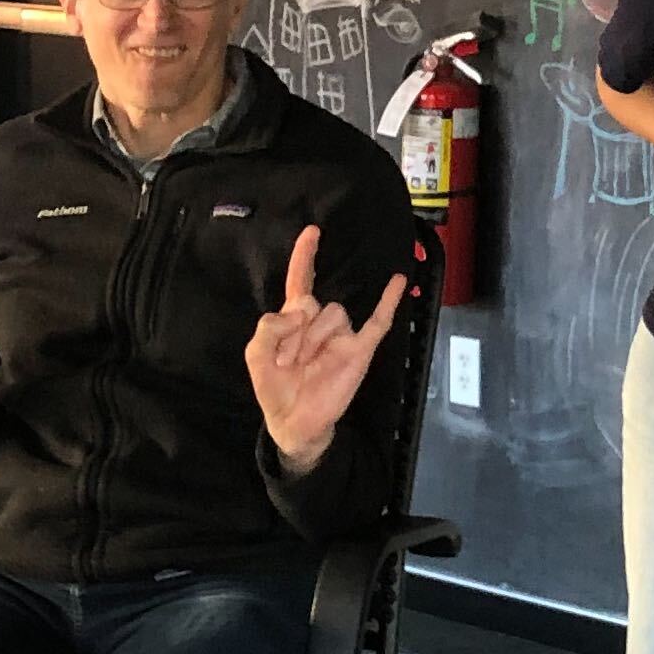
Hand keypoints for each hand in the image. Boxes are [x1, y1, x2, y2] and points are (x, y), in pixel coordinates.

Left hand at [247, 225, 406, 476]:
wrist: (293, 421)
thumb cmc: (275, 387)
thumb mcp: (256, 354)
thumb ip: (269, 326)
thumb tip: (302, 313)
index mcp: (294, 318)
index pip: (301, 280)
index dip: (305, 256)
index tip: (312, 231)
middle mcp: (320, 322)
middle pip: (312, 302)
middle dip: (294, 331)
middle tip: (287, 360)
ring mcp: (342, 335)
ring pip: (334, 314)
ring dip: (314, 339)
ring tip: (306, 364)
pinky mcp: (359, 350)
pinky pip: (377, 321)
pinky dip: (389, 300)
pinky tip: (398, 280)